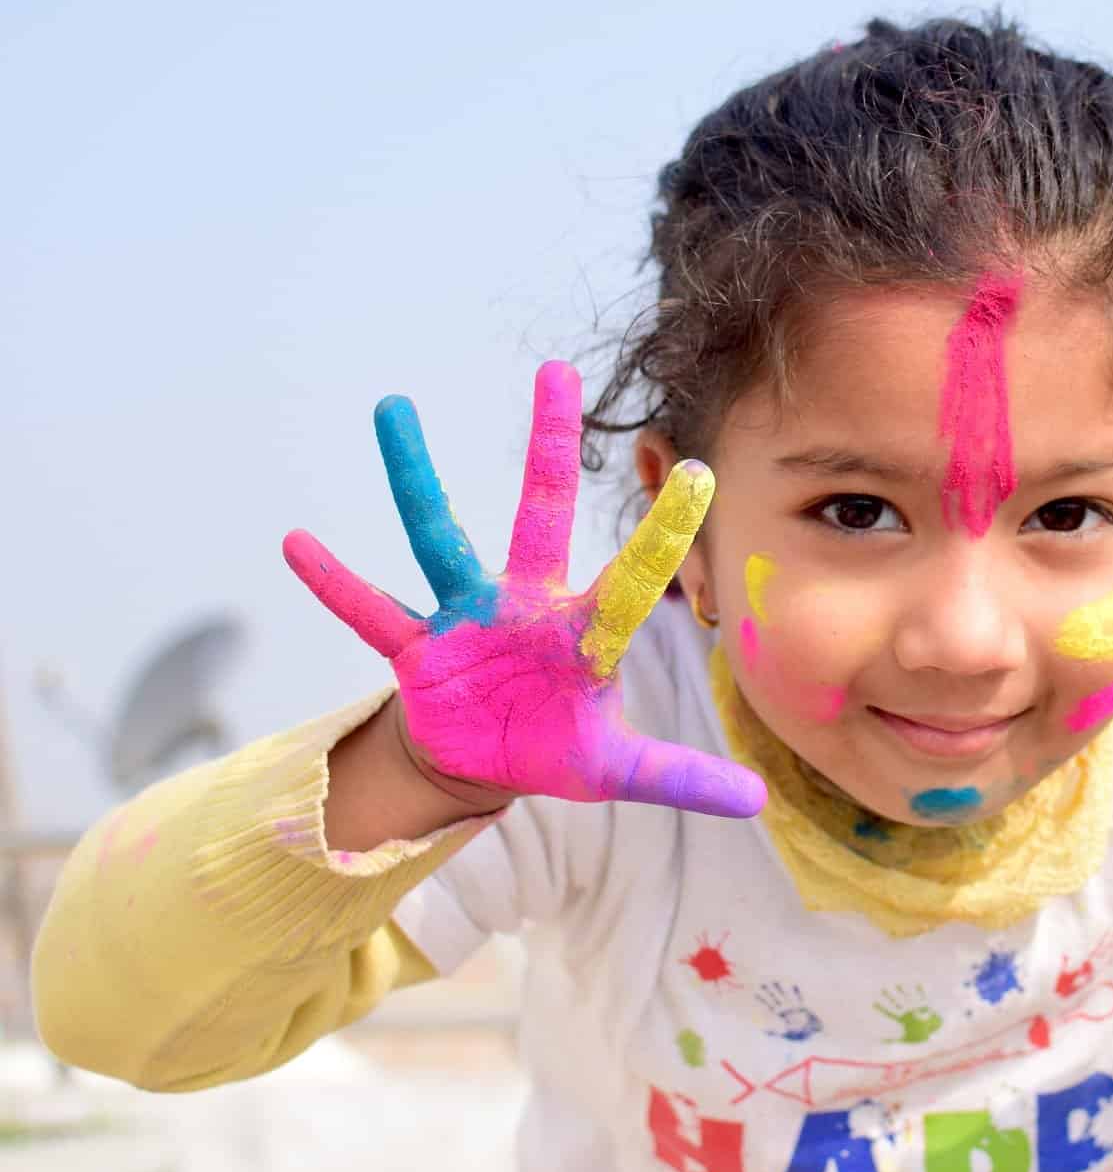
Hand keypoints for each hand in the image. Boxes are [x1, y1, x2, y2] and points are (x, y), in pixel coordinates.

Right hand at [283, 361, 764, 817]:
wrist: (483, 759)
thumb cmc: (555, 746)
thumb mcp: (616, 771)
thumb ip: (681, 776)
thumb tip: (758, 801)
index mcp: (584, 633)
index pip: (635, 580)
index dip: (664, 535)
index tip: (701, 474)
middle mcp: (526, 605)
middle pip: (541, 513)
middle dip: (549, 447)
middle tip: (556, 370)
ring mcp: (466, 618)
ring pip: (437, 537)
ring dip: (414, 477)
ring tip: (393, 408)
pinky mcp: (417, 648)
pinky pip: (369, 611)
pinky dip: (334, 584)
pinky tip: (296, 542)